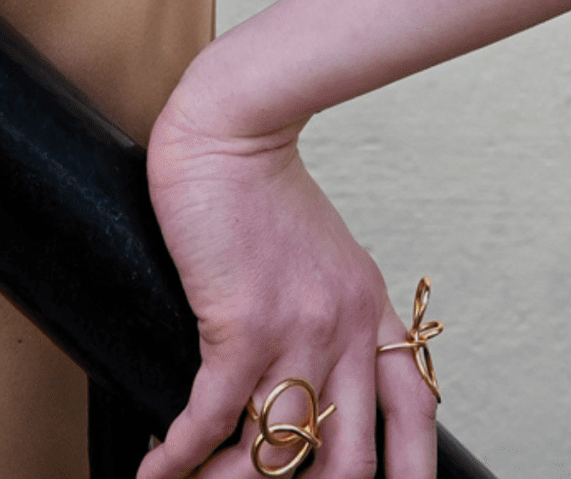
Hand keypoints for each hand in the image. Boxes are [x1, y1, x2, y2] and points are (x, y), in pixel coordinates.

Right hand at [139, 78, 437, 478]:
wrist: (236, 128)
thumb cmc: (267, 189)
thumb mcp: (331, 255)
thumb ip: (338, 312)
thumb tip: (317, 375)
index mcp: (372, 314)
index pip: (415, 414)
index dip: (411, 475)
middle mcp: (346, 331)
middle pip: (347, 462)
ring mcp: (297, 331)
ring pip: (273, 455)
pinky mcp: (240, 324)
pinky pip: (211, 419)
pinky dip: (179, 458)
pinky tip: (155, 469)